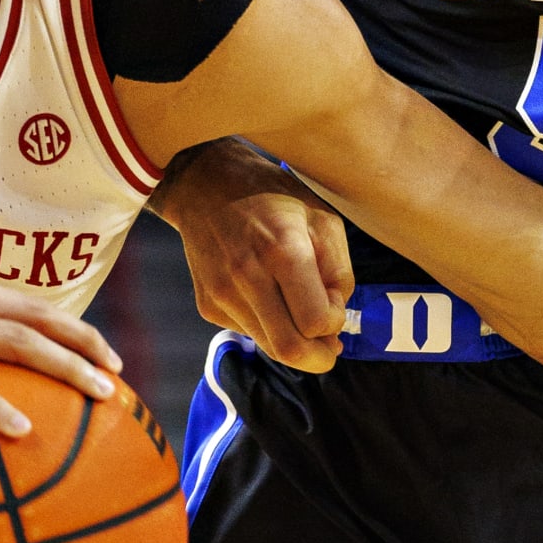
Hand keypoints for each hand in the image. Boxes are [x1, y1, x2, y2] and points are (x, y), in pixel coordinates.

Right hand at [153, 139, 351, 371]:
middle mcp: (246, 276)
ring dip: (293, 341)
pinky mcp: (207, 304)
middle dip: (318, 358)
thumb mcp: (323, 220)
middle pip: (289, 350)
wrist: (204, 184)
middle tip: (329, 347)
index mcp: (282, 250)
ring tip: (301, 314)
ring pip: (269, 346)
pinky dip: (267, 325)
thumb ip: (338, 274)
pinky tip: (268, 296)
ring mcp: (222, 294)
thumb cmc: (273, 197)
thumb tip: (333, 325)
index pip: (315, 321)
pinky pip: (248, 332)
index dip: (334, 322)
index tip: (334, 305)